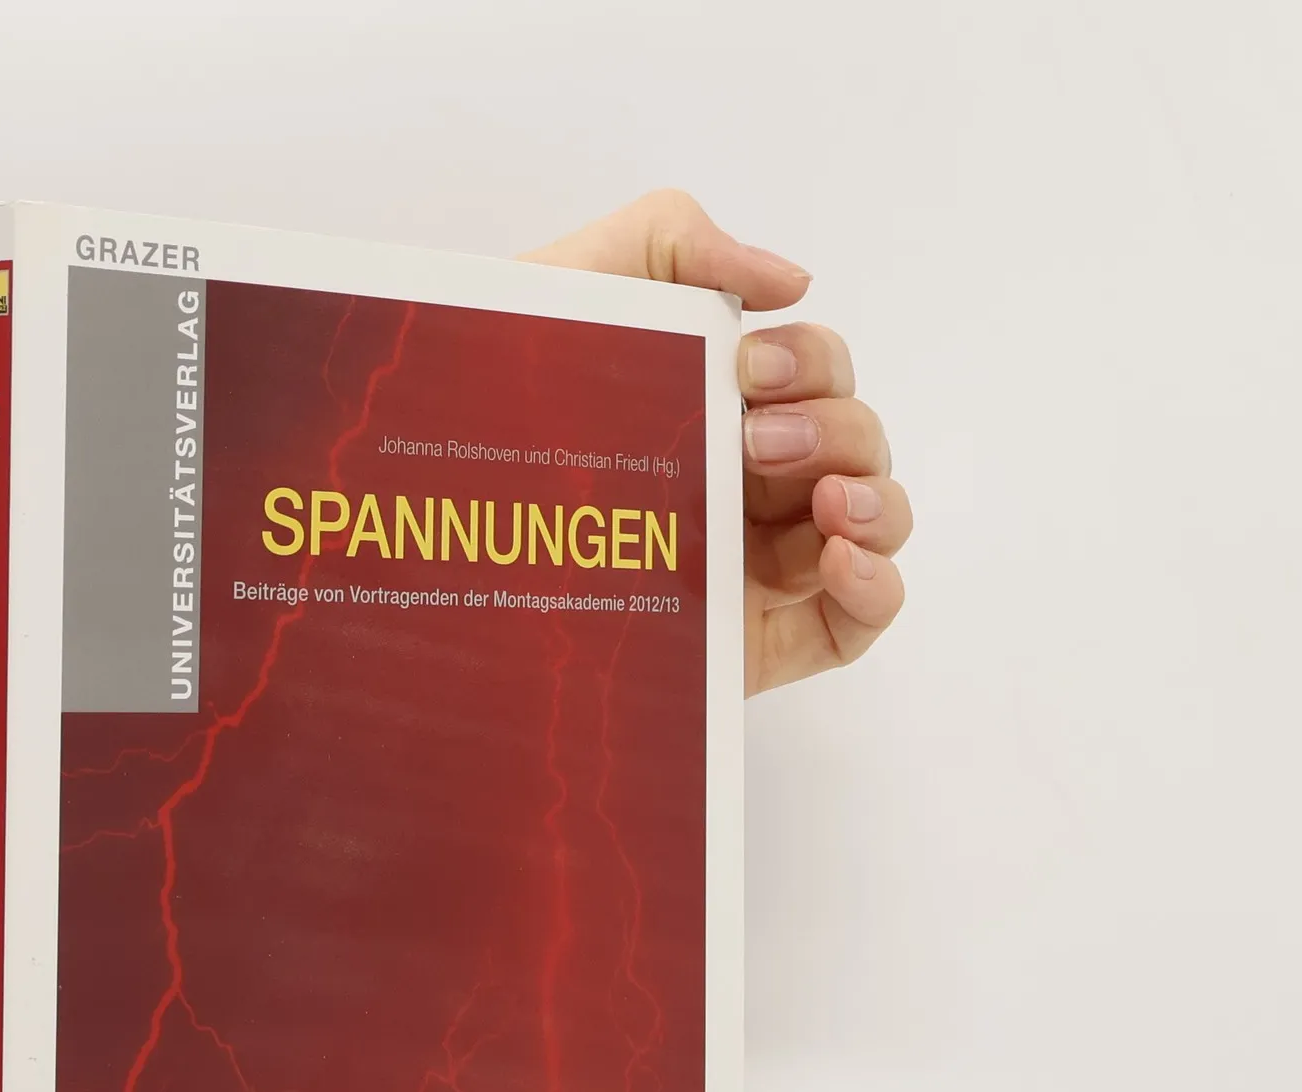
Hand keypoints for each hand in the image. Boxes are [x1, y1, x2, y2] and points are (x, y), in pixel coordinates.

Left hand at [522, 191, 909, 695]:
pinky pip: (859, 620)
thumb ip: (675, 239)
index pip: (816, 373)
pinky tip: (845, 560)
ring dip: (875, 501)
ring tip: (828, 503)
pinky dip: (879, 585)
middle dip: (833, 428)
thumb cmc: (493, 397)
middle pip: (854, 442)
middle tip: (755, 438)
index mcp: (715, 405)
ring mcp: (756, 564)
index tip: (746, 370)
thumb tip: (794, 280)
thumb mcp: (572, 283)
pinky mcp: (755, 642)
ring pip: (872, 524)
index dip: (809, 363)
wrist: (422, 514)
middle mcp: (744, 482)